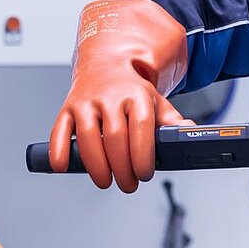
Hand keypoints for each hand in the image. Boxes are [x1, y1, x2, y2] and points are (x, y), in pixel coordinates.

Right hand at [48, 0, 190, 192]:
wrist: (106, 63)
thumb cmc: (132, 90)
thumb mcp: (156, 101)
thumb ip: (171, 121)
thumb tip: (189, 132)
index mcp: (136, 95)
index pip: (140, 126)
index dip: (142, 154)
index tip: (144, 173)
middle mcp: (110, 96)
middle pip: (114, 136)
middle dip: (122, 167)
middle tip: (128, 184)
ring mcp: (86, 101)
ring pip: (88, 136)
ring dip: (96, 165)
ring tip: (105, 181)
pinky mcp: (68, 107)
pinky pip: (60, 130)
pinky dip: (59, 150)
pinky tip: (64, 166)